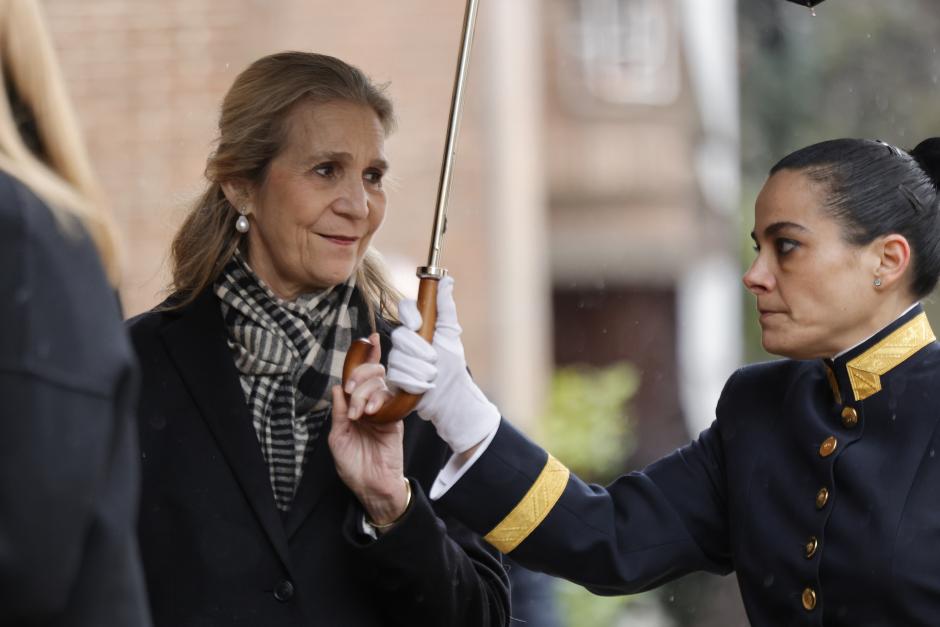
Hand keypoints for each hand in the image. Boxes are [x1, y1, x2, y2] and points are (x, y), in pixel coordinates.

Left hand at [328, 334, 407, 525]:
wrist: (372, 487)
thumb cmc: (353, 467)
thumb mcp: (338, 439)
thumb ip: (339, 413)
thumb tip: (338, 389)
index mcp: (355, 408)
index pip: (359, 378)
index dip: (366, 358)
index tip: (369, 339)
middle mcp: (370, 405)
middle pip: (371, 375)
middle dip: (360, 376)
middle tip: (351, 391)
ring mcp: (384, 411)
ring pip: (380, 385)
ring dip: (366, 393)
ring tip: (360, 413)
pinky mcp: (396, 420)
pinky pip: (392, 399)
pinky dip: (379, 399)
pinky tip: (372, 410)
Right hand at [387, 276, 499, 452]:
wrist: (450, 395)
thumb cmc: (452, 364)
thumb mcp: (451, 333)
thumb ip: (445, 307)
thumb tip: (446, 279)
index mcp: (417, 326)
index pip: (405, 308)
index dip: (409, 316)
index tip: (419, 325)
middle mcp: (404, 341)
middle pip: (400, 336)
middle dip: (420, 350)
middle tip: (434, 360)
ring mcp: (396, 359)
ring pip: (398, 358)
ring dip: (420, 369)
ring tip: (432, 376)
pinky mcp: (392, 378)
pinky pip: (396, 375)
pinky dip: (414, 382)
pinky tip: (424, 386)